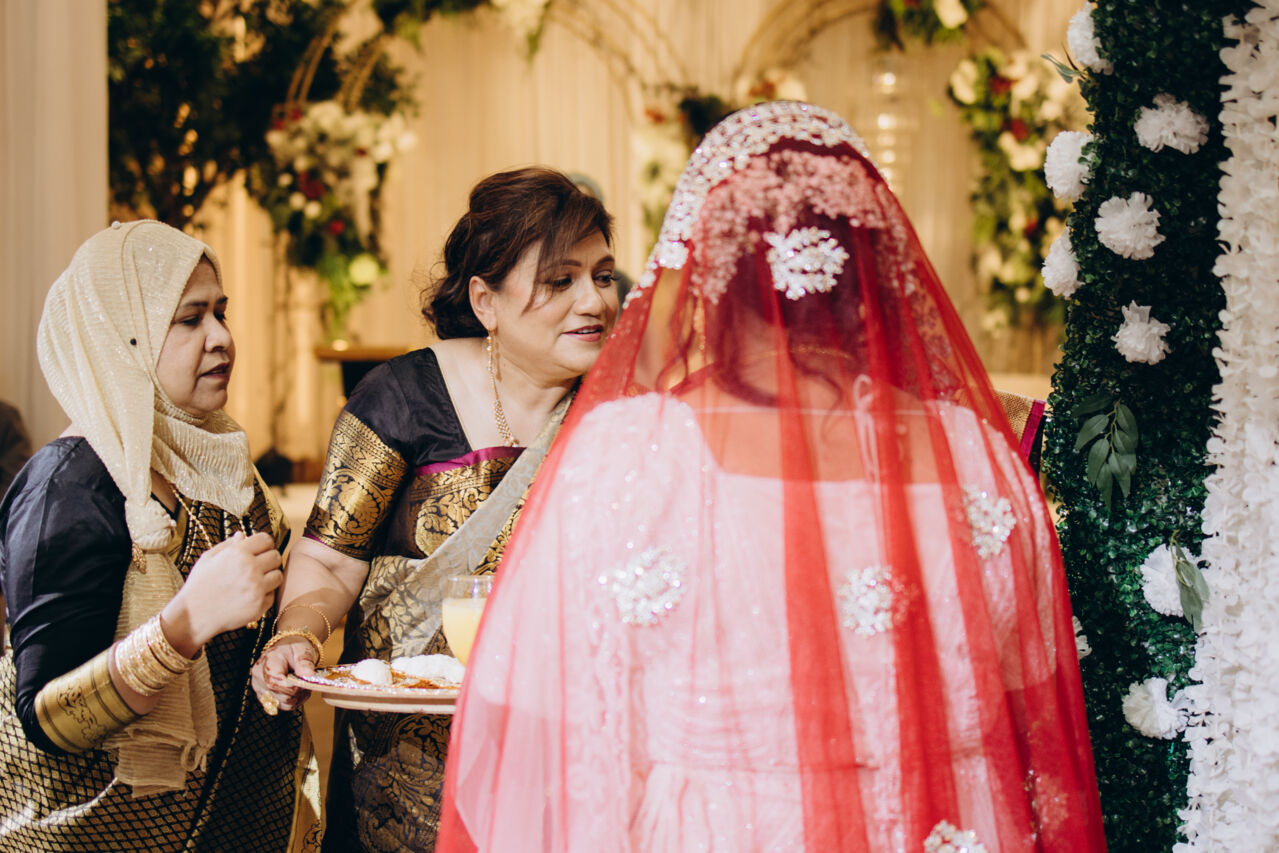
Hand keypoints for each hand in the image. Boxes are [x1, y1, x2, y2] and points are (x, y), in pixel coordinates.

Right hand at [163, 532, 282, 651]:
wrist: (193, 616)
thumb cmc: (198, 585)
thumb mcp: (208, 559)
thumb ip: (228, 545)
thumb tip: (242, 535)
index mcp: (238, 553)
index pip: (266, 539)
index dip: (264, 544)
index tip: (259, 550)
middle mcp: (251, 569)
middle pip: (276, 556)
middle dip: (268, 559)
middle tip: (258, 567)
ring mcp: (257, 588)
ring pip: (278, 575)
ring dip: (270, 577)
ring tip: (255, 581)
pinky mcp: (260, 605)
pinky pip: (272, 594)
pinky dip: (264, 595)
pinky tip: (250, 595)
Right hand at [251, 638, 317, 713]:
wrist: (287, 650)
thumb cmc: (293, 648)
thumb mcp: (301, 649)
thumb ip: (305, 661)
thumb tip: (308, 674)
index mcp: (266, 664)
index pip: (276, 683)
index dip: (294, 685)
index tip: (305, 679)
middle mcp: (259, 679)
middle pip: (281, 696)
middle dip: (298, 690)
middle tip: (307, 680)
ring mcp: (261, 690)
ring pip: (284, 704)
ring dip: (298, 697)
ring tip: (303, 683)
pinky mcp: (266, 697)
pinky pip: (283, 706)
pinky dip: (295, 700)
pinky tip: (299, 690)